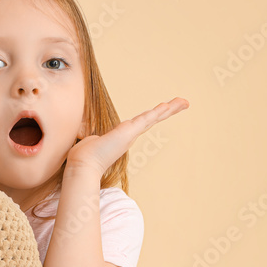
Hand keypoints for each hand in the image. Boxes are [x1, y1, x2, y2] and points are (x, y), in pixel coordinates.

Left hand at [67, 97, 189, 176]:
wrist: (83, 164)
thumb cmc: (84, 156)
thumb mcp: (88, 141)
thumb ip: (91, 138)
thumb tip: (84, 139)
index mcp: (123, 136)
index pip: (141, 122)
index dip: (153, 116)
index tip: (163, 109)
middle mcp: (129, 135)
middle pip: (153, 119)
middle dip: (168, 111)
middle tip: (183, 103)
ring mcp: (131, 134)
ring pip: (153, 118)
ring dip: (169, 109)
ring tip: (183, 102)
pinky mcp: (129, 132)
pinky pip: (147, 119)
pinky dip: (158, 112)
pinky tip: (168, 105)